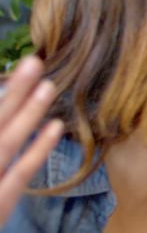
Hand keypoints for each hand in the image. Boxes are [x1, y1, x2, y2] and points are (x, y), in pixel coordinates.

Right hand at [0, 56, 63, 225]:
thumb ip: (6, 149)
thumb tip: (8, 113)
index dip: (3, 95)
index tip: (21, 69)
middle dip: (13, 90)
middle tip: (34, 60)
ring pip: (5, 141)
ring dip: (26, 112)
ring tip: (48, 85)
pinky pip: (19, 172)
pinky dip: (38, 148)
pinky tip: (55, 126)